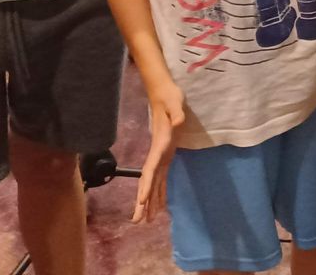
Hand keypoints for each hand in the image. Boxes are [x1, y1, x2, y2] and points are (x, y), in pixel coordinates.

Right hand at [133, 79, 185, 223]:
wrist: (164, 94)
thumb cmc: (170, 97)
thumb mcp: (176, 102)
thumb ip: (177, 112)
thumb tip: (178, 121)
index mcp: (159, 145)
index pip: (150, 168)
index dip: (146, 184)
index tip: (140, 201)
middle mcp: (157, 154)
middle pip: (147, 181)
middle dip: (142, 201)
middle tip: (137, 221)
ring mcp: (160, 156)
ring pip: (152, 183)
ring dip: (149, 201)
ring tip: (146, 220)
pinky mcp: (166, 155)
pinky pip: (161, 177)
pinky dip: (159, 191)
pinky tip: (159, 205)